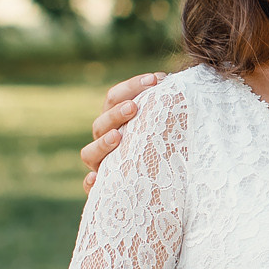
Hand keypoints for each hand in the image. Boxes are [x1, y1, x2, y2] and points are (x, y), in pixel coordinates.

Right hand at [81, 72, 165, 189]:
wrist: (162, 189)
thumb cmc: (166, 150)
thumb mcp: (165, 128)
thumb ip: (164, 109)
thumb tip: (178, 83)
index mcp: (116, 121)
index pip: (115, 97)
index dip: (132, 86)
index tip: (156, 79)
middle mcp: (105, 142)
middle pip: (101, 123)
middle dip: (116, 113)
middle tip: (134, 107)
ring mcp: (101, 165)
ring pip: (89, 152)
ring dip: (102, 142)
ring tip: (117, 137)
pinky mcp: (102, 190)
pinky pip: (90, 187)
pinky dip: (90, 182)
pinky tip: (95, 177)